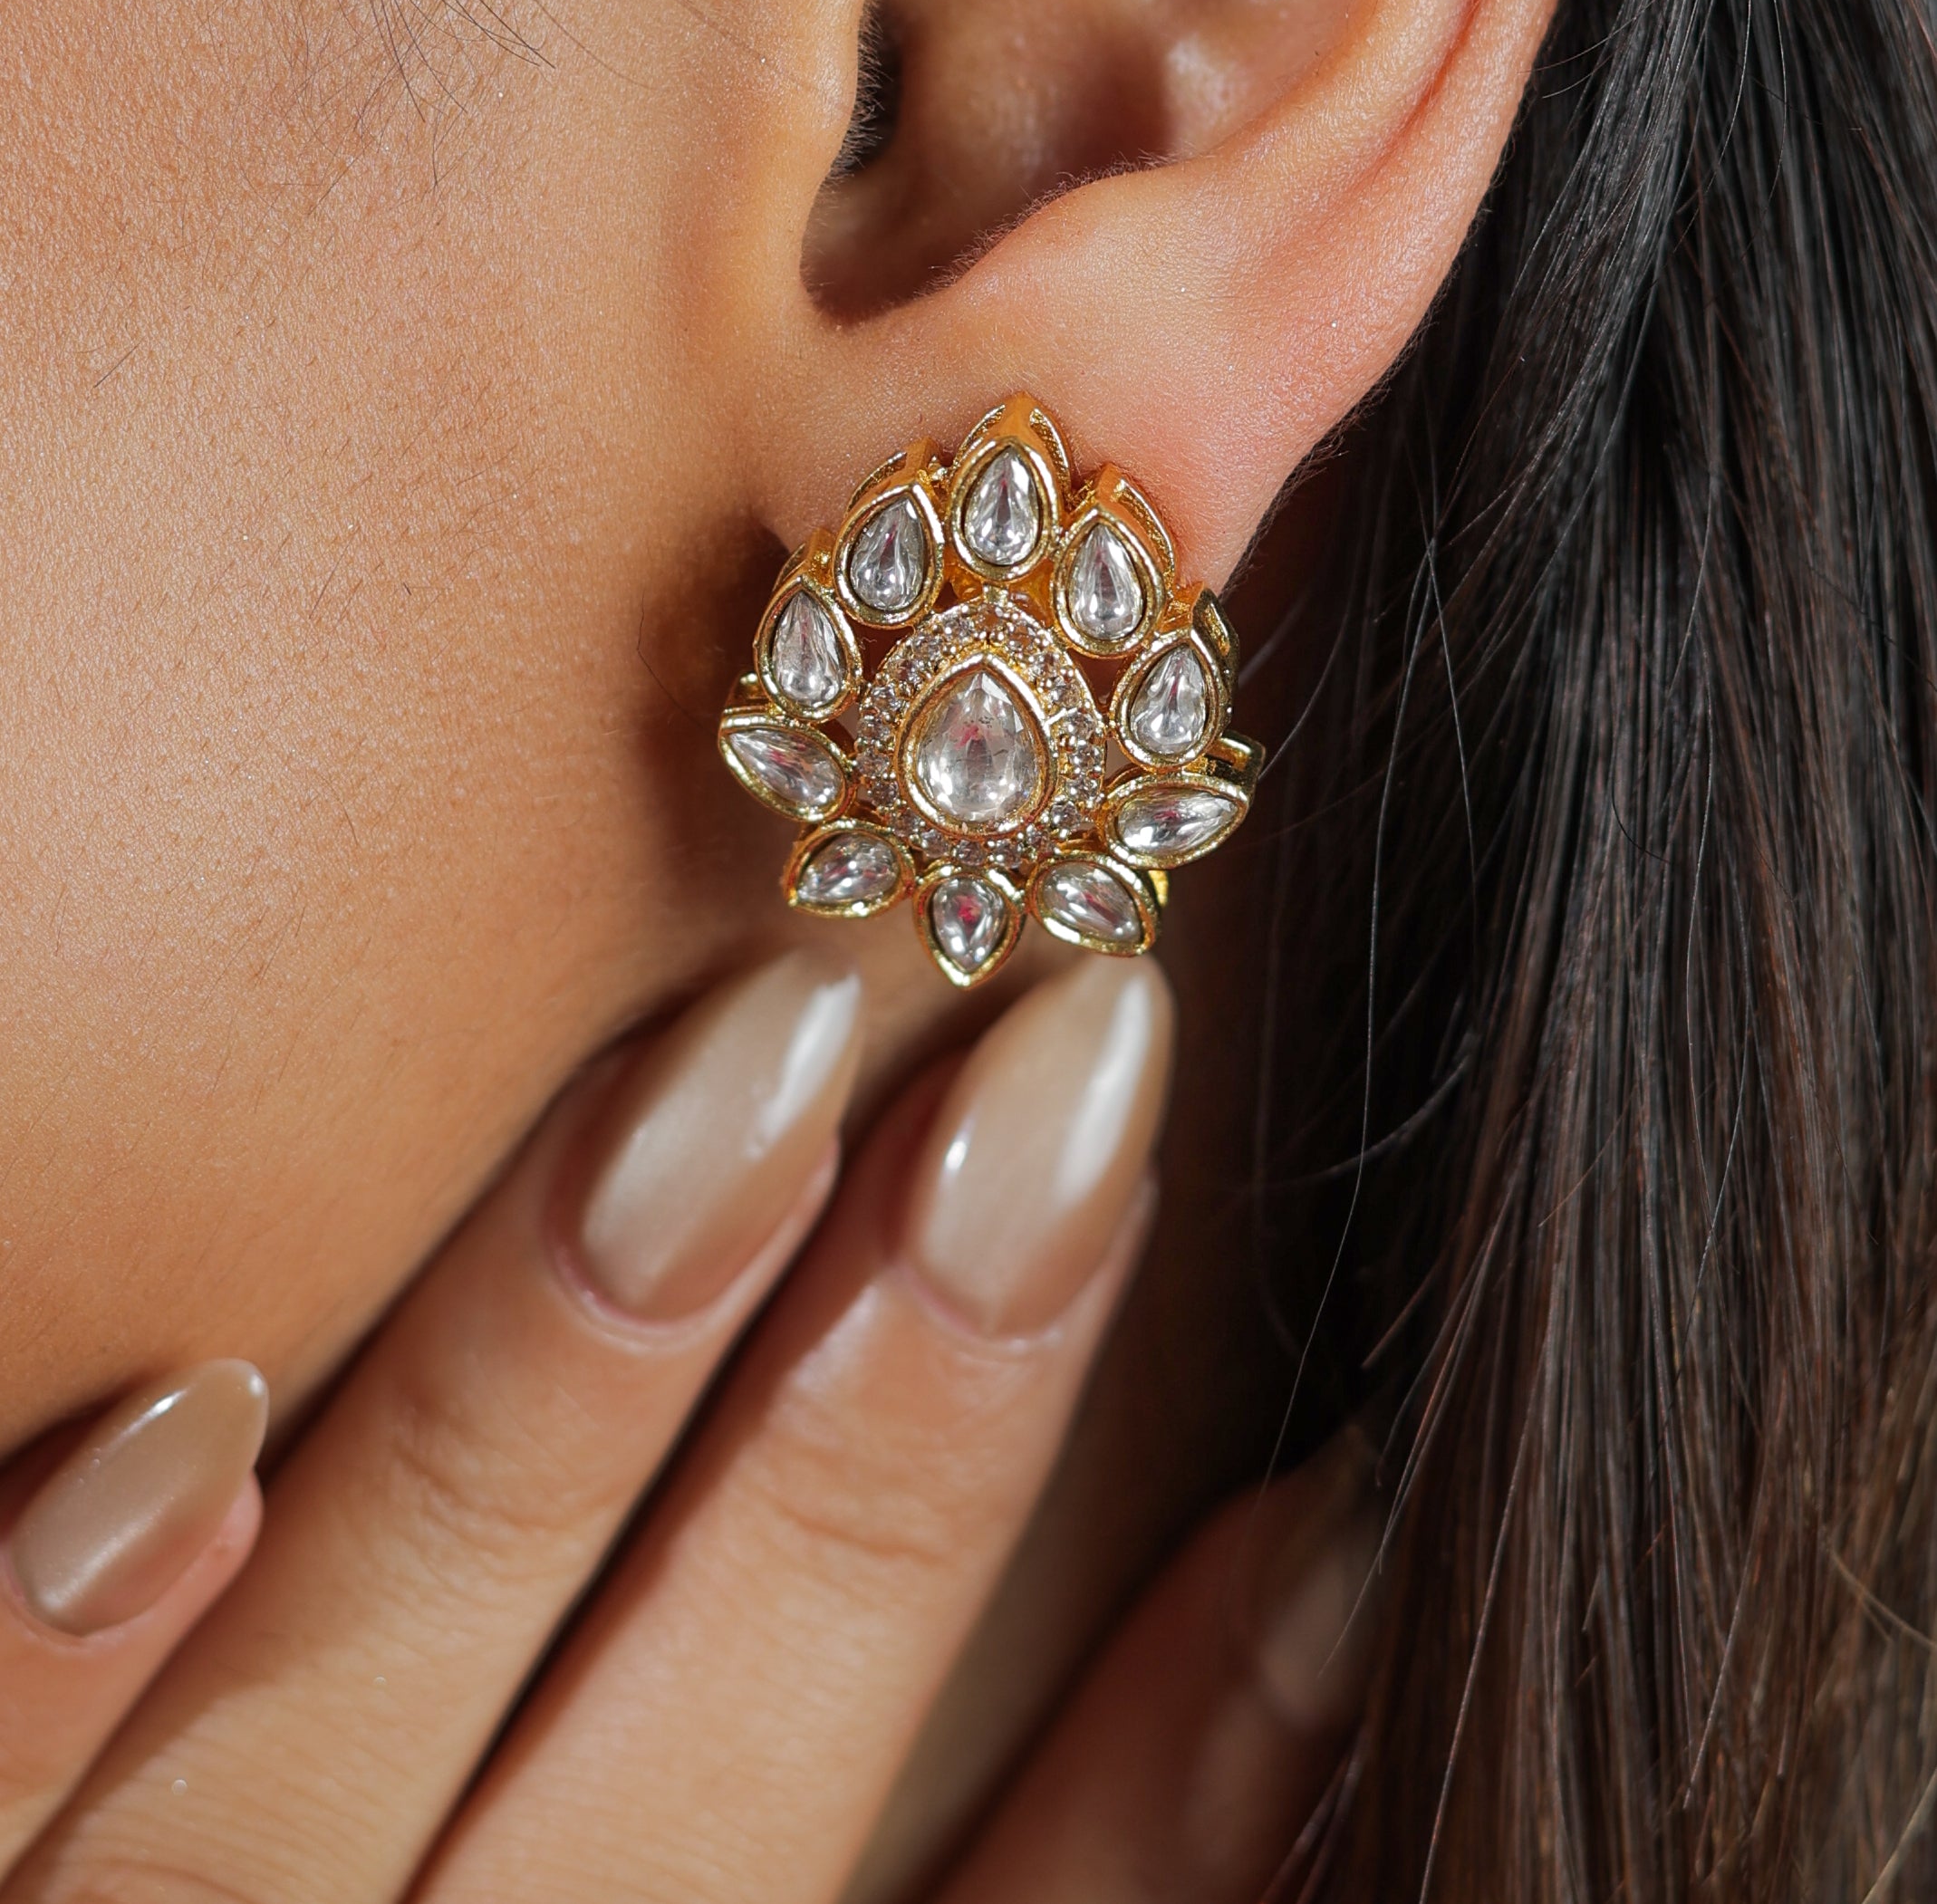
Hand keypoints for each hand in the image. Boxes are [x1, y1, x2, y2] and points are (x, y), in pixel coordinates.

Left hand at [0, 952, 1379, 1899]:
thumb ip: (1114, 1854)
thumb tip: (1339, 1546)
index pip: (976, 1900)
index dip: (1079, 1569)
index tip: (1158, 1185)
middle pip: (673, 1813)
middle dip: (869, 1450)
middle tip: (1029, 1065)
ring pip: (314, 1762)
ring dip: (525, 1439)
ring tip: (723, 1094)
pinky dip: (39, 1652)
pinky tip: (172, 1434)